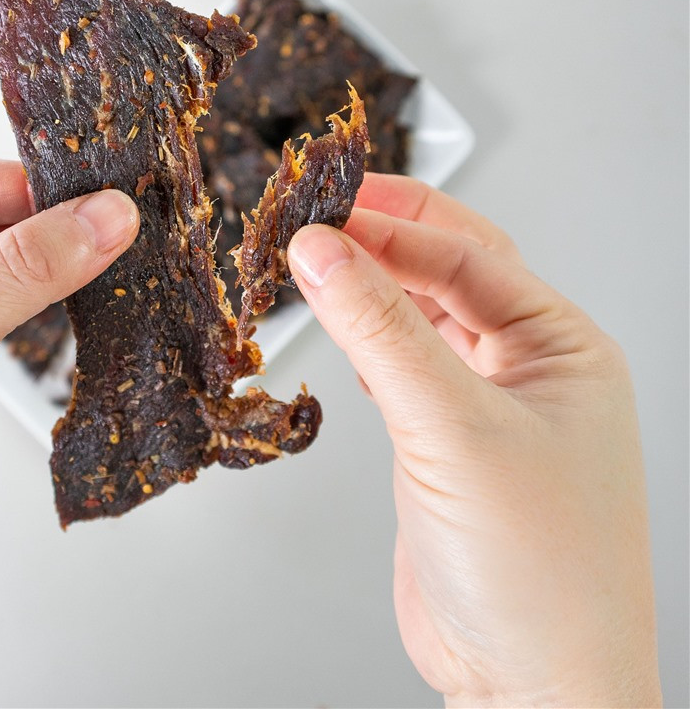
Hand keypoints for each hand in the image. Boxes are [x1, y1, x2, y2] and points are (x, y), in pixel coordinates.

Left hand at [0, 160, 138, 707]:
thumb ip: (25, 268)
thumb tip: (102, 218)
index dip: (29, 189)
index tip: (98, 198)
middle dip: (45, 228)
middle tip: (114, 229)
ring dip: (48, 268)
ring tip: (107, 262)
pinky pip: (0, 310)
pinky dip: (40, 305)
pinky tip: (77, 301)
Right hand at [288, 174, 660, 707]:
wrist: (531, 686)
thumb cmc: (538, 573)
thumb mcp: (452, 429)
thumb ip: (381, 331)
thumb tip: (322, 251)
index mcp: (562, 345)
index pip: (465, 255)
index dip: (389, 228)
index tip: (318, 217)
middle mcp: (529, 365)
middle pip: (449, 268)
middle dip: (384, 235)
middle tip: (316, 212)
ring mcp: (486, 402)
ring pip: (421, 314)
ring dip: (368, 285)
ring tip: (311, 260)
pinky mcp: (446, 439)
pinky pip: (402, 363)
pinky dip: (364, 337)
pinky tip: (338, 324)